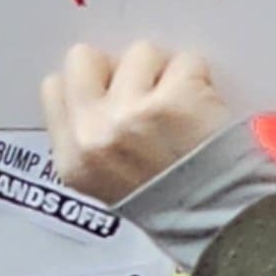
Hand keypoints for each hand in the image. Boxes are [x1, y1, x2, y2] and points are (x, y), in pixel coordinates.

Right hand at [42, 41, 230, 204]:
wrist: (220, 223)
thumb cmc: (168, 201)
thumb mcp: (104, 179)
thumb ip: (91, 134)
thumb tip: (101, 84)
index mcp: (73, 158)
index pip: (56, 86)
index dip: (89, 84)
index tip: (112, 93)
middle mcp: (95, 135)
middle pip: (85, 58)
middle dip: (116, 69)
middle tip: (144, 93)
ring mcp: (133, 114)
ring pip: (141, 53)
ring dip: (165, 74)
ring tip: (179, 110)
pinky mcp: (176, 100)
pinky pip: (186, 61)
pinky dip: (199, 80)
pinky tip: (202, 110)